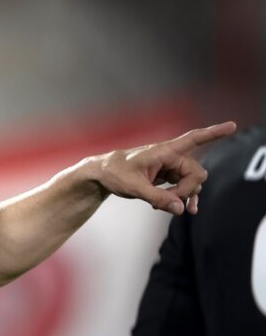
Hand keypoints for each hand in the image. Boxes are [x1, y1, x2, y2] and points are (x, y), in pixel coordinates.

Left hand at [96, 121, 235, 214]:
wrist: (101, 173)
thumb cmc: (114, 173)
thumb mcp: (134, 187)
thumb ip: (158, 198)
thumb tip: (180, 209)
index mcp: (164, 151)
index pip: (193, 139)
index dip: (214, 133)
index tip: (233, 126)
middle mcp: (170, 156)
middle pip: (196, 173)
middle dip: (188, 190)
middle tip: (169, 201)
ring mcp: (170, 167)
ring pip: (191, 182)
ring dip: (185, 196)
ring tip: (171, 208)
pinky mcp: (167, 176)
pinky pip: (183, 187)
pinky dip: (182, 198)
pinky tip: (178, 209)